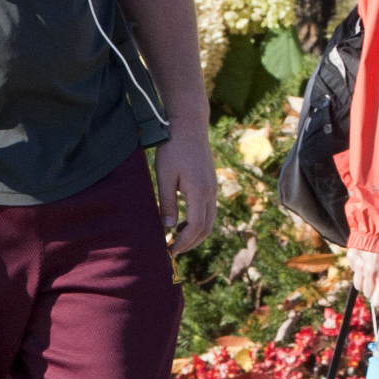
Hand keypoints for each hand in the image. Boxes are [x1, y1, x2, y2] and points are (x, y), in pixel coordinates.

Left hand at [157, 135, 218, 253]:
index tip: (170, 252)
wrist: (189, 126)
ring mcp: (213, 188)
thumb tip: (168, 227)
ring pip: (209, 220)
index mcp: (200, 192)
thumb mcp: (165, 176)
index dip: (183, 243)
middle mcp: (211, 193)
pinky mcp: (210, 183)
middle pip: (206, 228)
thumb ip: (168, 202)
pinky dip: (198, 222)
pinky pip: (208, 210)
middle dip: (191, 243)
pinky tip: (183, 221)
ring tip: (176, 239)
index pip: (196, 227)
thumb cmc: (174, 149)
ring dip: (195, 233)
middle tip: (173, 251)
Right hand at [348, 247, 378, 312]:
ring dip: (366, 282)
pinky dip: (359, 270)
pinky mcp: (352, 259)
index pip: (377, 302)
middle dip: (374, 290)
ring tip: (373, 271)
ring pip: (359, 285)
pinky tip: (367, 261)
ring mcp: (360, 266)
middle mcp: (370, 273)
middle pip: (368, 294)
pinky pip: (354, 272)